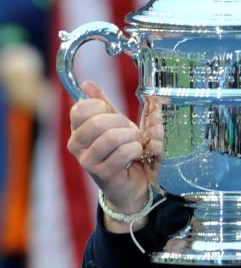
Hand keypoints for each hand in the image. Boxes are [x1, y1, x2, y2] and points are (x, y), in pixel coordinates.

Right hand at [67, 81, 161, 230]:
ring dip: (132, 137)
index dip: (103, 108)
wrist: (131, 184)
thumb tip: (86, 83)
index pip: (81, 108)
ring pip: (112, 137)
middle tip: (130, 131)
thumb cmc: (122, 150)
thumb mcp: (114, 123)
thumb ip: (102, 103)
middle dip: (122, 123)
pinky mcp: (102, 174)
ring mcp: (87, 162)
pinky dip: (136, 149)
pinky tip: (137, 153)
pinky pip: (123, 152)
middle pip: (98, 122)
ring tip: (135, 142)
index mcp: (77, 130)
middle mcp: (76, 146)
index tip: (114, 116)